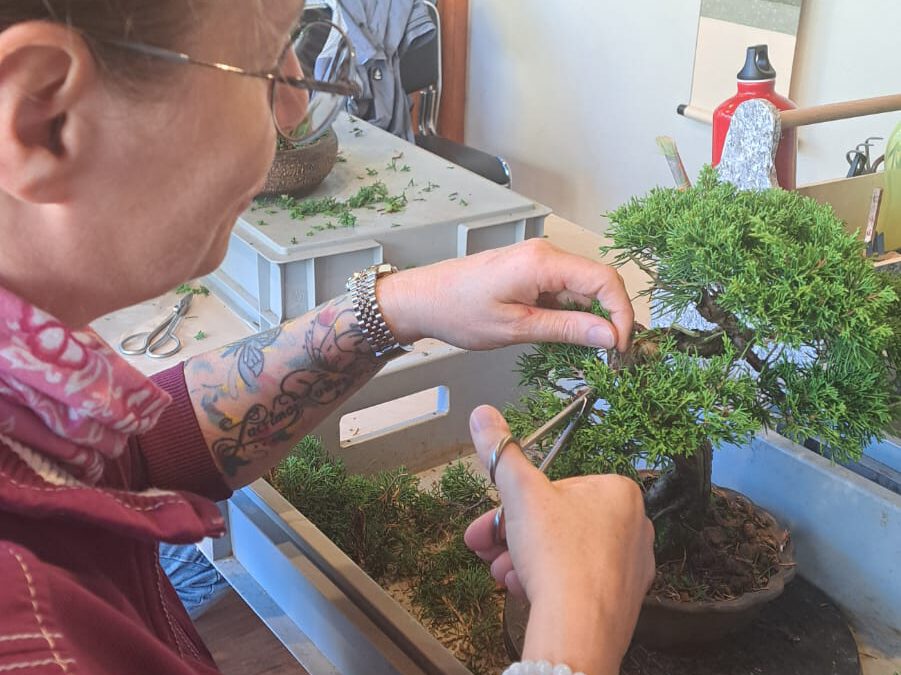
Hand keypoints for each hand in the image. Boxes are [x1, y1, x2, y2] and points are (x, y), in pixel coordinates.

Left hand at [378, 238, 633, 351]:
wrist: (422, 299)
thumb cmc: (458, 311)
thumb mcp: (516, 328)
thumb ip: (566, 329)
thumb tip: (609, 335)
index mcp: (543, 262)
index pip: (605, 279)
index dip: (622, 313)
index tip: (621, 346)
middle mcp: (545, 254)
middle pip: (598, 282)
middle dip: (611, 317)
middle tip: (612, 354)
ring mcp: (538, 262)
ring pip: (583, 289)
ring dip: (591, 318)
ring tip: (590, 351)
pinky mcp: (531, 273)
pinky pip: (564, 291)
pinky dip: (572, 314)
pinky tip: (567, 336)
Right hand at [464, 405, 654, 674]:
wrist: (577, 629)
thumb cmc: (556, 553)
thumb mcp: (521, 492)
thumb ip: (500, 451)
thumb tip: (482, 413)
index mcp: (618, 491)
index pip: (557, 488)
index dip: (516, 506)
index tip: (491, 523)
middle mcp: (635, 526)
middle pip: (558, 522)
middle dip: (514, 536)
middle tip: (486, 550)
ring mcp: (632, 567)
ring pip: (565, 553)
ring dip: (525, 560)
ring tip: (504, 576)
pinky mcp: (624, 601)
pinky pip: (579, 582)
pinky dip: (549, 583)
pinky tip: (526, 591)